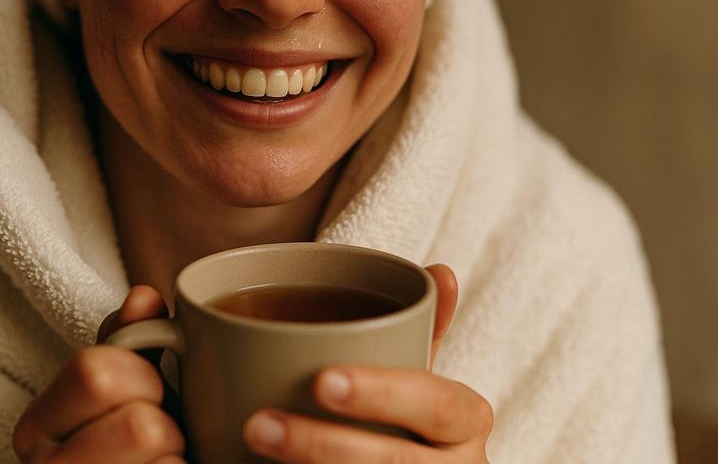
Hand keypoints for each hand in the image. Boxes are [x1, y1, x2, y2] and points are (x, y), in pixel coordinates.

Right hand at [12, 285, 185, 462]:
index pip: (95, 372)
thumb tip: (144, 297)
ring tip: (161, 461)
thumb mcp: (119, 391)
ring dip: (177, 457)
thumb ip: (127, 342)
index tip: (148, 390)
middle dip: (165, 421)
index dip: (140, 375)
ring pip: (162, 460)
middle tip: (158, 434)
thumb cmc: (126, 448)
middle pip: (139, 422)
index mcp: (37, 427)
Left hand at [242, 264, 492, 462]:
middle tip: (258, 423)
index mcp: (466, 421)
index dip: (381, 394)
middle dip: (325, 446)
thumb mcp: (420, 377)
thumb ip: (422, 329)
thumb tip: (440, 272)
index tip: (320, 380)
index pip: (435, 405)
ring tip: (252, 442)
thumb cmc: (411, 424)